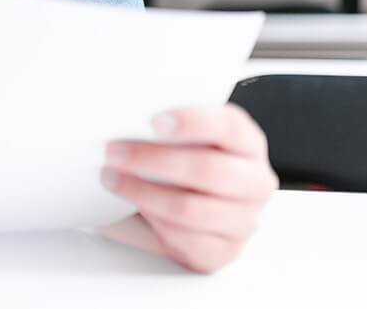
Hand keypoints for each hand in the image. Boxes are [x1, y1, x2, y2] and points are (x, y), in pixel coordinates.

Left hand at [101, 104, 277, 272]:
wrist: (189, 205)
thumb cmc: (183, 163)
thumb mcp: (183, 139)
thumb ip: (169, 128)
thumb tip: (126, 116)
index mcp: (247, 143)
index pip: (230, 127)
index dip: (192, 122)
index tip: (154, 122)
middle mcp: (255, 182)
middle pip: (209, 170)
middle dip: (153, 160)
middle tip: (114, 152)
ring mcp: (244, 220)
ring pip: (190, 209)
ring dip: (142, 193)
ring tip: (111, 179)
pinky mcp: (224, 251)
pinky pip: (186, 240)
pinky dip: (154, 222)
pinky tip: (135, 208)